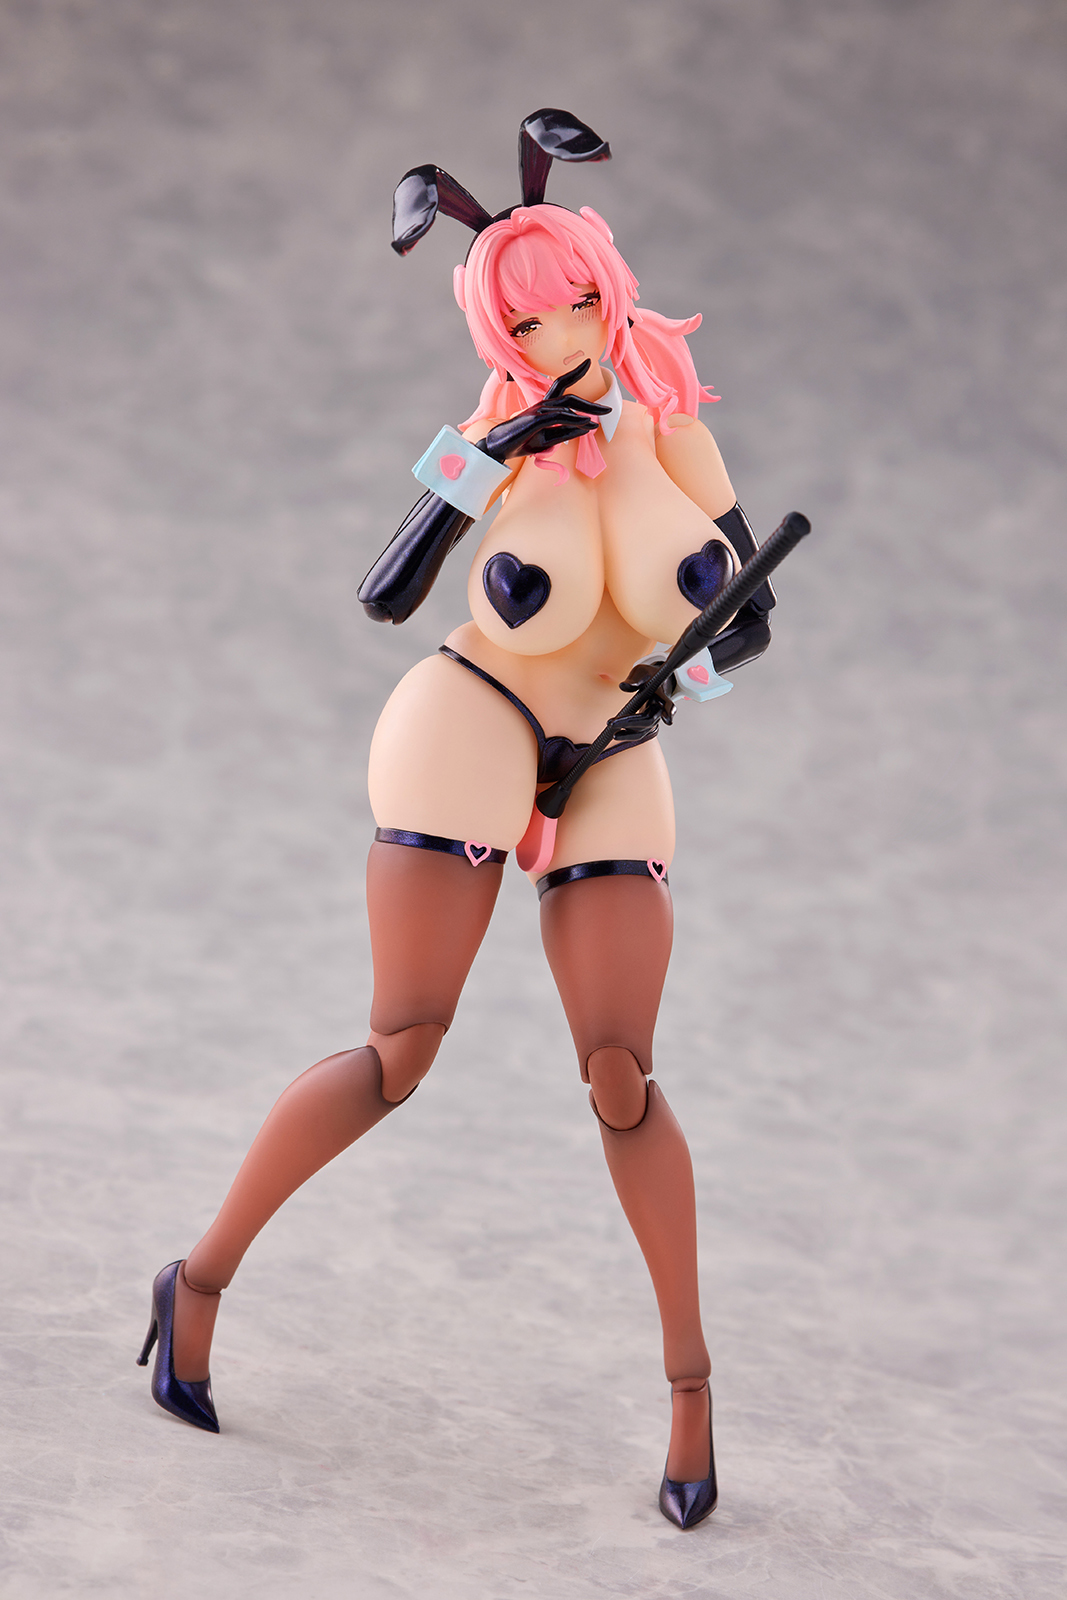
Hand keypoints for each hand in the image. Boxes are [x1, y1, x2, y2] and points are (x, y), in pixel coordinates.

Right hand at [480, 360, 610, 461]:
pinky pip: (559, 417)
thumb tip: (587, 427)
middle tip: (609, 408)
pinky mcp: (535, 420)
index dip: (574, 373)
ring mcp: (538, 410)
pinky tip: (587, 423)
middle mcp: (542, 404)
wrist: (500, 448)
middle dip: (590, 401)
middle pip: (569, 394)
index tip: (589, 362)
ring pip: (567, 404)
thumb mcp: (549, 439)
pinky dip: (575, 419)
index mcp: (544, 406)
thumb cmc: (523, 442)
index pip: (560, 385)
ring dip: (587, 410)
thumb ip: (566, 432)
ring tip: (603, 416)